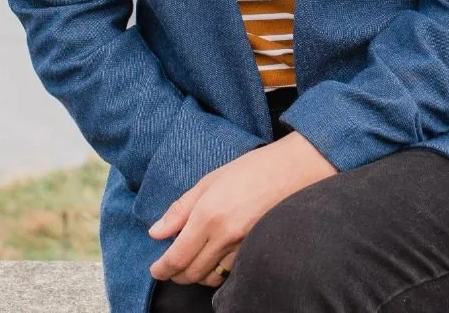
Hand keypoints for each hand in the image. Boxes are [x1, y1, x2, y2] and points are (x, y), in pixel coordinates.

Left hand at [148, 131, 335, 285]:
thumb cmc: (251, 169)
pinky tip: (214, 259)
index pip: (177, 257)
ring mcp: (242, 246)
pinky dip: (216, 271)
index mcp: (207, 215)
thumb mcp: (209, 181)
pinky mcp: (255, 250)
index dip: (162, 269)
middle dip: (175, 274)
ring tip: (191, 261)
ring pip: (210, 278)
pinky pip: (230, 272)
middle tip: (169, 265)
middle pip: (191, 273)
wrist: (293, 171)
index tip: (155, 269)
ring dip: (196, 275)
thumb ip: (180, 209)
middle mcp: (223, 236)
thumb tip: (156, 232)